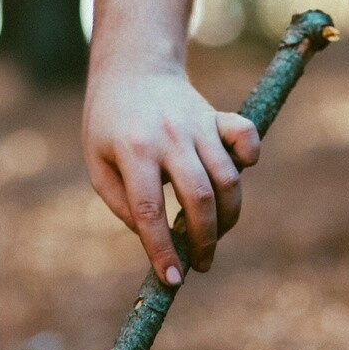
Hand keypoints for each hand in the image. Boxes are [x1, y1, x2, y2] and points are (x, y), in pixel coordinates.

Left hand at [83, 69, 259, 284]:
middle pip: (200, 198)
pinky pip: (246, 137)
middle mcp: (170, 137)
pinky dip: (250, 160)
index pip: (151, 211)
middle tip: (201, 264)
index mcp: (134, 151)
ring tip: (214, 236)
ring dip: (227, 217)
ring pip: (228, 178)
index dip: (162, 250)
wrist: (133, 70)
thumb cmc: (110, 125)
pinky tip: (237, 177)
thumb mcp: (98, 164)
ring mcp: (199, 124)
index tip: (172, 280)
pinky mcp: (218, 117)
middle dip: (204, 241)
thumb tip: (153, 236)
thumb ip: (122, 203)